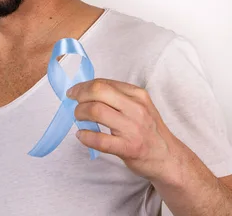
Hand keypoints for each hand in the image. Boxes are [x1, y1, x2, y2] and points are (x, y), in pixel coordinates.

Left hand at [66, 78, 183, 182]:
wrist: (168, 158)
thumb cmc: (149, 131)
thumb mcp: (139, 106)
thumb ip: (117, 97)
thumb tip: (86, 91)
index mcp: (137, 95)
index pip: (103, 83)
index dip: (83, 86)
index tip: (73, 92)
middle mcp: (136, 108)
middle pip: (98, 91)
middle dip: (79, 96)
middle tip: (73, 104)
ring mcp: (133, 128)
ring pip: (96, 111)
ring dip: (80, 114)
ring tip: (79, 119)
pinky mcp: (129, 148)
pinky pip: (100, 139)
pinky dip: (85, 136)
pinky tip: (82, 135)